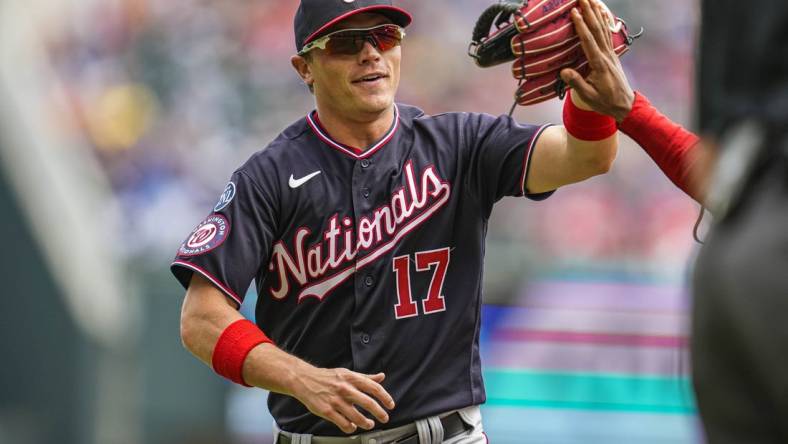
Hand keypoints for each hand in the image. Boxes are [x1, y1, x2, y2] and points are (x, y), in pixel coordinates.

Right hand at [291, 366, 394, 433]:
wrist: (305, 380)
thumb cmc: (327, 377)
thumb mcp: (347, 373)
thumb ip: (365, 377)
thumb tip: (381, 377)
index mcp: (351, 378)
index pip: (374, 388)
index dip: (385, 397)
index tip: (390, 405)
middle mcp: (345, 389)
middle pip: (368, 403)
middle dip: (379, 413)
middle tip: (384, 418)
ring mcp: (336, 401)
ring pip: (357, 416)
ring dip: (366, 423)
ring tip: (369, 424)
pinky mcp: (327, 411)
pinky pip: (343, 423)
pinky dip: (351, 427)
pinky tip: (352, 426)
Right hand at [560, 0, 634, 121]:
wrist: (625, 105)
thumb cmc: (605, 102)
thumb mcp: (589, 96)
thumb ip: (577, 83)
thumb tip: (564, 71)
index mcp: (599, 64)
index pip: (588, 41)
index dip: (581, 26)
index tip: (575, 12)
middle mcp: (606, 55)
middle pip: (597, 30)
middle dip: (589, 12)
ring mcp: (611, 54)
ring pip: (603, 29)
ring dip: (596, 13)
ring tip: (591, 0)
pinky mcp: (612, 55)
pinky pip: (607, 34)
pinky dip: (604, 21)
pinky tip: (601, 13)